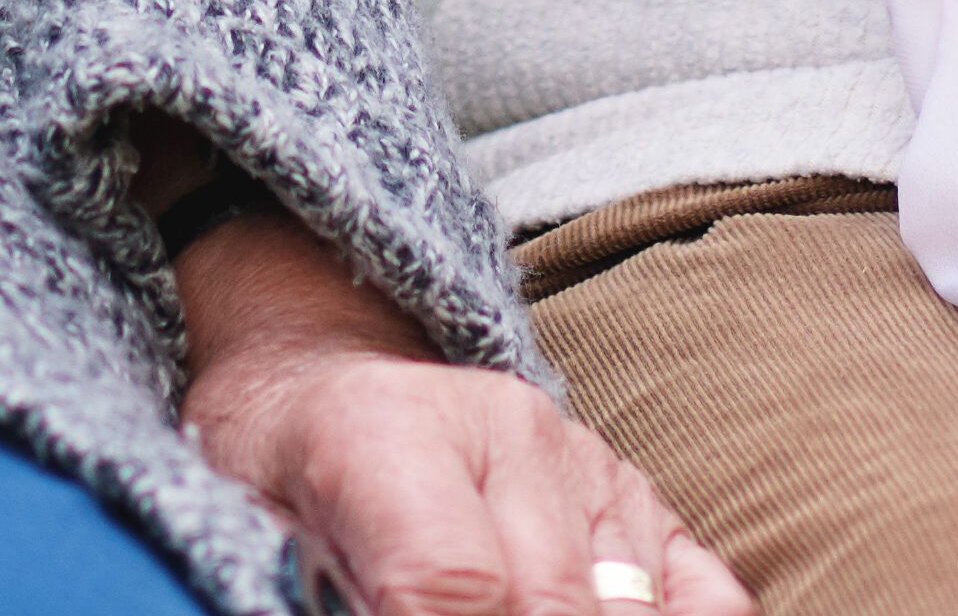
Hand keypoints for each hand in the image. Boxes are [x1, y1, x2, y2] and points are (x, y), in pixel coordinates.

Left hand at [167, 177, 749, 615]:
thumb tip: (332, 612)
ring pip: (630, 609)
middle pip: (552, 606)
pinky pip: (708, 596)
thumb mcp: (249, 529)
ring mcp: (582, 457)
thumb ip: (298, 589)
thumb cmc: (281, 473)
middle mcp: (502, 426)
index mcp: (380, 430)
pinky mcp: (638, 494)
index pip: (448, 584)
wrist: (323, 366)